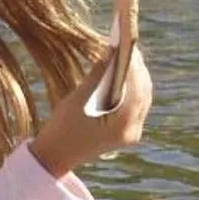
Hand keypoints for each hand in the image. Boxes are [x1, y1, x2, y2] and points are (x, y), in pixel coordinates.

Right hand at [31, 39, 151, 179]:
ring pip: (142, 97)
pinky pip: (136, 105)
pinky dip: (131, 88)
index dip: (133, 63)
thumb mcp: (77, 98)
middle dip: (136, 68)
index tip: (128, 42)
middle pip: (143, 91)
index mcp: (122, 124)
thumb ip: (97, 75)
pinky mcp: (127, 132)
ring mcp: (132, 133)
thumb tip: (110, 51)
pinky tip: (122, 74)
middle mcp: (132, 130)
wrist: (55, 157)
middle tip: (126, 45)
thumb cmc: (62, 128)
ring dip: (135, 77)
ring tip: (125, 55)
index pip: (137, 87)